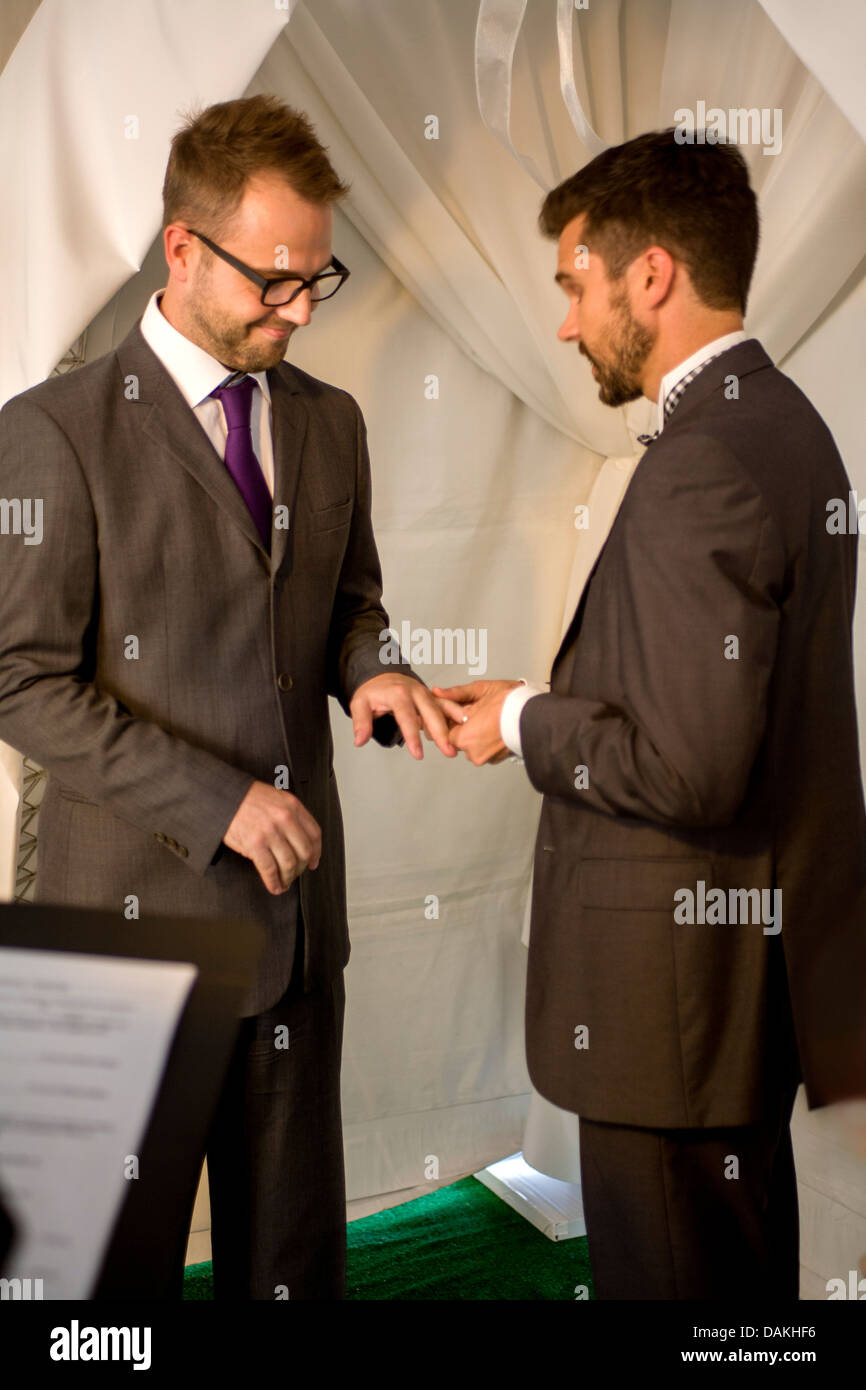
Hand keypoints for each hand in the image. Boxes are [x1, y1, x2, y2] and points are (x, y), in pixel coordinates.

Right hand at [223, 780, 321, 894]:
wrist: (223, 797)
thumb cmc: (247, 798)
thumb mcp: (275, 798)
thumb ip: (290, 815)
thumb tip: (299, 841)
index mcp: (292, 806)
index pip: (314, 834)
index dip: (317, 852)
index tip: (314, 862)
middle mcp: (285, 819)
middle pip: (304, 852)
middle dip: (302, 868)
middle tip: (297, 874)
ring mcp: (270, 832)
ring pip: (289, 864)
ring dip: (288, 878)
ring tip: (285, 883)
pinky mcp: (255, 845)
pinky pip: (270, 870)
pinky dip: (274, 883)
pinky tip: (275, 887)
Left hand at [350, 673, 456, 758]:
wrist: (382, 675)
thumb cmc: (373, 691)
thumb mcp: (360, 703)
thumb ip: (361, 722)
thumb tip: (360, 740)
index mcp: (399, 694)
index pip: (407, 717)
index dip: (413, 737)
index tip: (418, 755)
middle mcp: (416, 692)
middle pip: (432, 713)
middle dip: (441, 733)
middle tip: (449, 752)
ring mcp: (427, 694)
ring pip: (444, 709)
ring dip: (453, 725)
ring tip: (461, 742)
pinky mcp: (433, 698)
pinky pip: (447, 706)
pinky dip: (457, 717)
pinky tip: (464, 730)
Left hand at [432, 679, 520, 764]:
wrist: (537, 715)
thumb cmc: (511, 702)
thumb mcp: (481, 690)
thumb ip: (456, 694)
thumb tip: (437, 692)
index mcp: (465, 738)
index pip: (446, 732)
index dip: (451, 718)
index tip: (459, 709)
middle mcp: (474, 753)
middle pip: (459, 739)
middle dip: (465, 726)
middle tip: (477, 711)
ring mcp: (487, 758)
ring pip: (472, 744)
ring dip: (476, 733)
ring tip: (489, 717)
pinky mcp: (497, 759)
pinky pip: (484, 748)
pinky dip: (487, 739)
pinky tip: (495, 726)